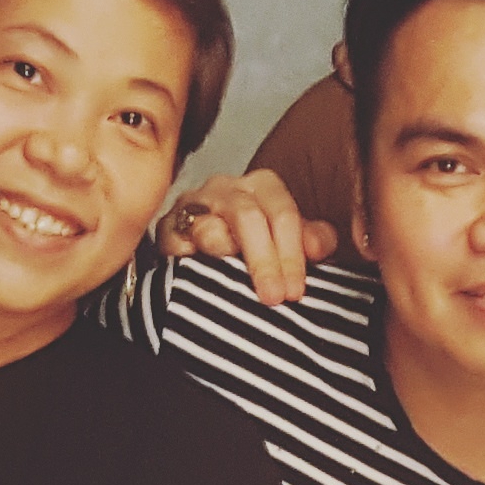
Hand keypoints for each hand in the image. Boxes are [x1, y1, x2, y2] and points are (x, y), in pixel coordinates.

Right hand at [155, 170, 333, 304]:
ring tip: (234, 278)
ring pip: (208, 225)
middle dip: (264, 260)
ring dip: (223, 252)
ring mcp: (193, 205)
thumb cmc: (257, 247)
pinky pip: (173, 240)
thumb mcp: (290, 244)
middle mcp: (227, 188)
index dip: (291, 254)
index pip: (282, 213)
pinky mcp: (166, 228)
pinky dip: (184, 255)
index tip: (294, 291)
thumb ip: (312, 241)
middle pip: (248, 216)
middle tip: (273, 297)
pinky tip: (192, 268)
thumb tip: (318, 247)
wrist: (209, 257)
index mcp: (263, 187)